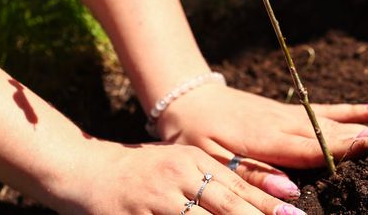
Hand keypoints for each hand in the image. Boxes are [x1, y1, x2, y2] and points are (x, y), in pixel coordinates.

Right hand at [62, 139, 304, 214]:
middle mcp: (178, 175)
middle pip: (227, 206)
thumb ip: (227, 178)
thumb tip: (282, 191)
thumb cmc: (144, 172)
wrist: (85, 170)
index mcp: (194, 160)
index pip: (240, 186)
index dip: (269, 206)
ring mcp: (155, 198)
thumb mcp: (185, 165)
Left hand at [153, 85, 367, 199]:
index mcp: (268, 139)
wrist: (186, 99)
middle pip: (335, 132)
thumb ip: (250, 176)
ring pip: (336, 121)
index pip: (313, 146)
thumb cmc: (195, 135)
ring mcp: (290, 115)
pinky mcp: (290, 112)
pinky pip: (326, 111)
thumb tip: (289, 191)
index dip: (344, 146)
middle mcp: (285, 124)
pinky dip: (353, 110)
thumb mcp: (211, 161)